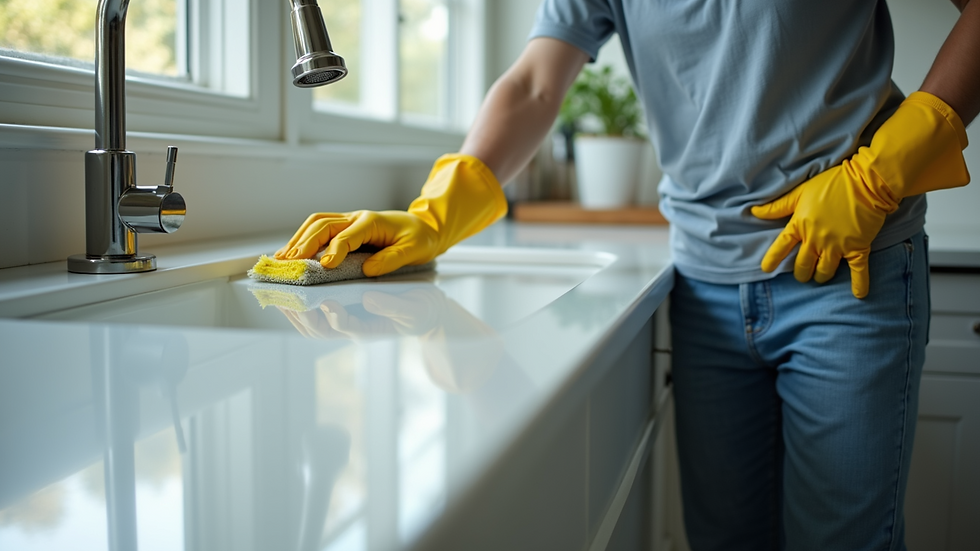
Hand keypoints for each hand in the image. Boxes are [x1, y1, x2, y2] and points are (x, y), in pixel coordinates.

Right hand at [275, 154, 507, 276]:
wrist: (425, 227)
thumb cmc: (419, 239)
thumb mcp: (414, 250)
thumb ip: (392, 259)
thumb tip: (368, 270)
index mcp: (372, 222)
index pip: (347, 235)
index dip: (334, 250)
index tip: (324, 266)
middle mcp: (356, 217)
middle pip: (323, 224)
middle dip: (305, 243)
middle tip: (291, 262)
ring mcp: (348, 220)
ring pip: (316, 223)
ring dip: (298, 239)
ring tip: (282, 258)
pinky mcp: (344, 226)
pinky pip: (318, 228)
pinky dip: (302, 238)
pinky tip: (291, 252)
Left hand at [751, 165, 888, 298]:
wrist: (866, 182)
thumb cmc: (832, 183)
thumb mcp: (800, 192)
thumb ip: (778, 206)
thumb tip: (754, 212)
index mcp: (800, 225)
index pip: (781, 247)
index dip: (772, 259)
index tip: (766, 269)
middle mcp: (816, 239)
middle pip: (803, 265)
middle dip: (801, 273)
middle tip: (802, 274)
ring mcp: (837, 246)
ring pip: (824, 271)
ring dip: (820, 276)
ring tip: (820, 276)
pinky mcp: (858, 248)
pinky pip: (858, 271)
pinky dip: (859, 284)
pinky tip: (859, 295)